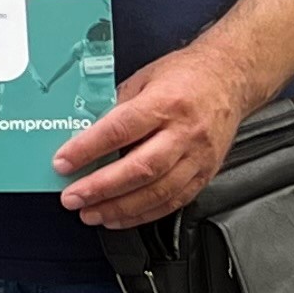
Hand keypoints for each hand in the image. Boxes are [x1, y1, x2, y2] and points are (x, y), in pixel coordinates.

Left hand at [54, 42, 256, 228]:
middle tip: (72, 198)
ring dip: (120, 208)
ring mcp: (198, 156)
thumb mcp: (143, 79)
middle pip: (140, 168)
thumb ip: (115, 107)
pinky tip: (120, 217)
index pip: (119, 130)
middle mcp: (185, 133)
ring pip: (158, 192)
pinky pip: (175, 201)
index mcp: (165, 103)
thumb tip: (82, 134)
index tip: (62, 163)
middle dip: (101, 188)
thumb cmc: (186, 75)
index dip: (87, 150)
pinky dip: (145, 214)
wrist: (231, 78)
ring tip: (90, 213)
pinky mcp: (206, 173)